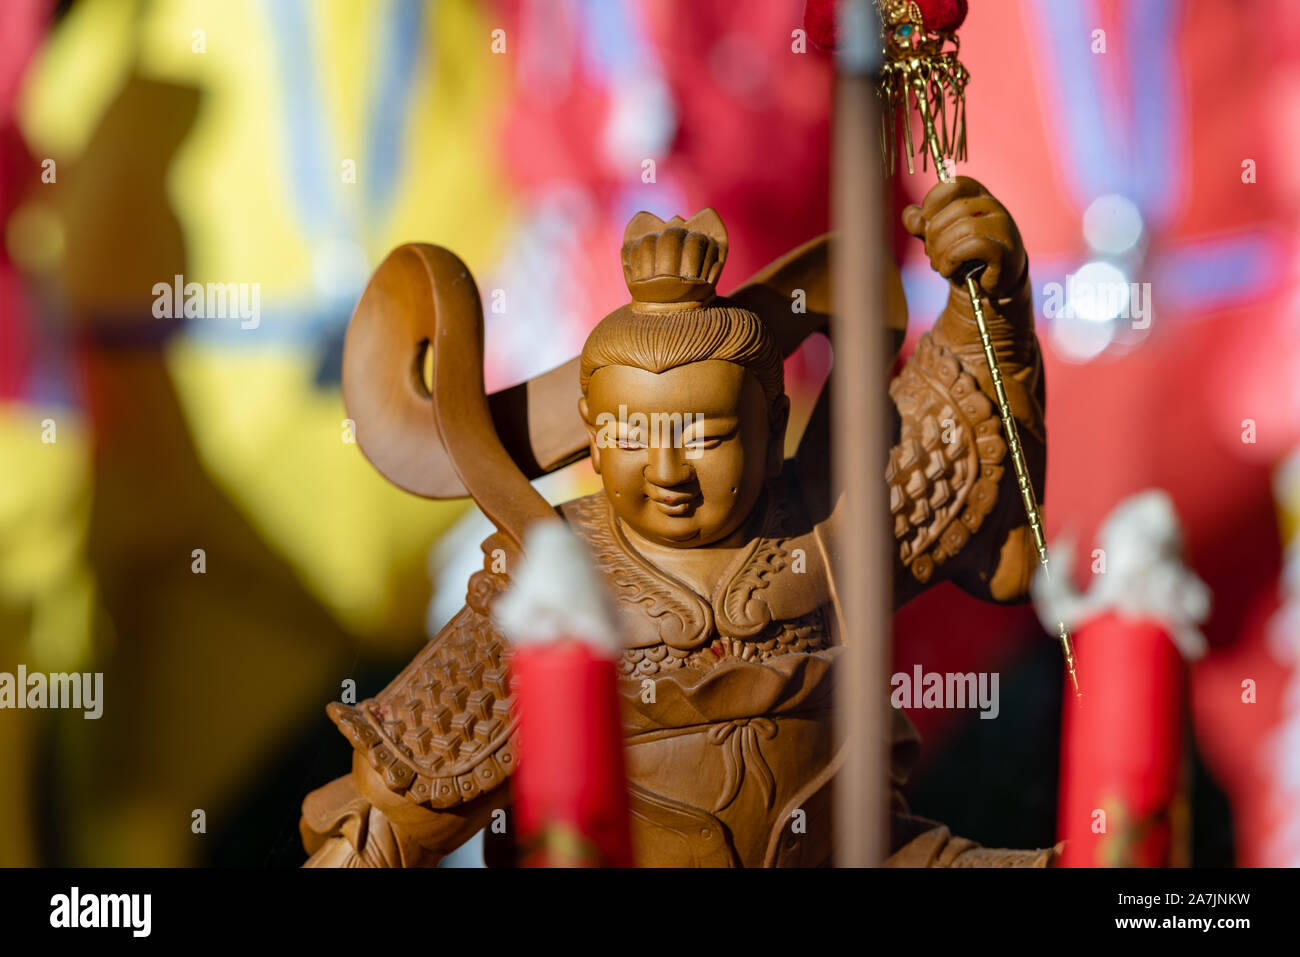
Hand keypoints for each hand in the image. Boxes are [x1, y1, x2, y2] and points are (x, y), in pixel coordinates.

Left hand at [901, 177, 1026, 297]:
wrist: (988, 290)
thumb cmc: (964, 259)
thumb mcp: (940, 239)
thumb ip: (924, 225)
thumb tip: (910, 213)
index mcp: (978, 198)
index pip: (955, 184)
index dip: (933, 200)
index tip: (926, 222)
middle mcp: (994, 208)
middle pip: (957, 209)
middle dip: (934, 234)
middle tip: (931, 254)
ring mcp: (1002, 228)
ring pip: (966, 227)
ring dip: (942, 250)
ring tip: (939, 265)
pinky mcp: (1004, 251)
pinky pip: (975, 245)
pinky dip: (953, 259)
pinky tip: (949, 270)